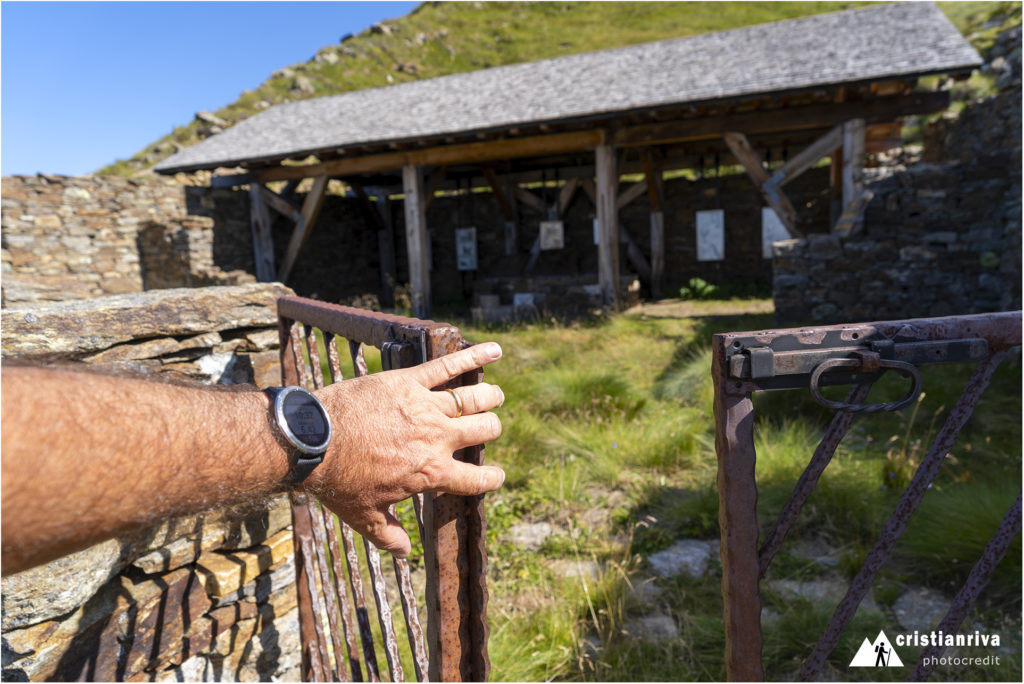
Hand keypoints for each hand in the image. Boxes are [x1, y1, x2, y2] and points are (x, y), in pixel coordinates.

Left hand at [304, 341, 505, 556]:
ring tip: (494, 397)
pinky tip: (495, 350)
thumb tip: (404, 554)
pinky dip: (475, 356)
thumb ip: (389, 535)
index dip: (491, 479)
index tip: (495, 476)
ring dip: (490, 398)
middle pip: (484, 431)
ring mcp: (426, 407)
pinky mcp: (409, 382)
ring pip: (475, 399)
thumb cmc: (337, 481)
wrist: (312, 441)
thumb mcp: (363, 517)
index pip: (476, 479)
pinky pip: (448, 366)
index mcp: (431, 473)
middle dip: (490, 431)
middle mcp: (437, 439)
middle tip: (485, 429)